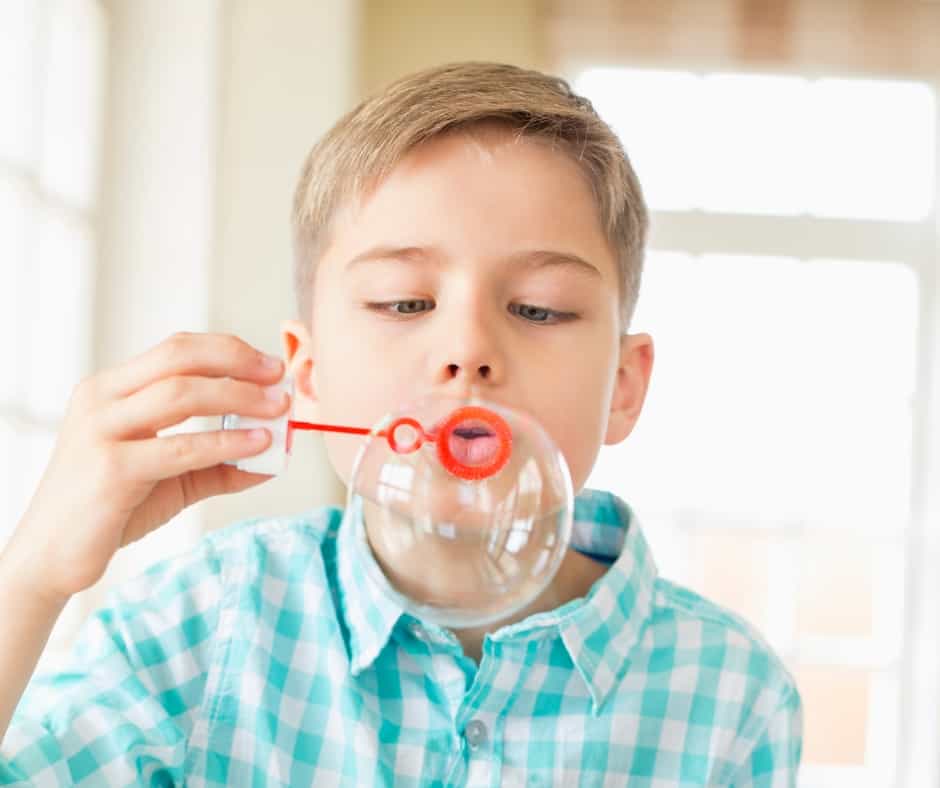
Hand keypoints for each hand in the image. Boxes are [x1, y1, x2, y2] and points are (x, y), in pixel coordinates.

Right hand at [3, 332, 289, 601]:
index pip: (177, 349)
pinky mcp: (110, 469)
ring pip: (182, 394)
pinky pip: (180, 447)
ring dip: (240, 397)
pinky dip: (227, 441)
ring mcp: (101, 431)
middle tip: (279, 378)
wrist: (51, 557)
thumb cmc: (109, 510)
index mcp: (111, 389)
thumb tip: (273, 458)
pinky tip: (258, 443)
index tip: (270, 365)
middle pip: (180, 358)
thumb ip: (217, 462)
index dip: (229, 350)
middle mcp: (102, 399)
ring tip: (277, 408)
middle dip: (238, 363)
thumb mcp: (172, 478)